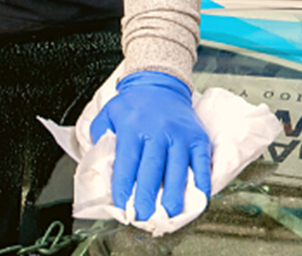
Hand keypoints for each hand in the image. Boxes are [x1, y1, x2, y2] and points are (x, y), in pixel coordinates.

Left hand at [89, 70, 212, 219]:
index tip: (122, 205)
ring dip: (174, 195)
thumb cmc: (134, 105)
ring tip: (169, 214)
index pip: (127, 163)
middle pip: (152, 170)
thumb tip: (100, 165)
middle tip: (144, 217)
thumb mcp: (109, 113)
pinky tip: (198, 197)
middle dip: (147, 197)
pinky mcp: (198, 138)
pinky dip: (201, 181)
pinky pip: (201, 162)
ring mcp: (180, 135)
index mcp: (133, 128)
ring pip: (178, 170)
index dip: (124, 187)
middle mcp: (158, 132)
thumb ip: (101, 137)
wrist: (161, 83)